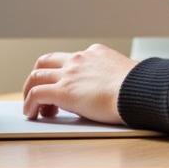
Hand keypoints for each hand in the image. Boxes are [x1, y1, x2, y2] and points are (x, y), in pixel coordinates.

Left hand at [22, 43, 137, 123]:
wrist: (139, 90)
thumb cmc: (139, 88)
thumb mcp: (125, 75)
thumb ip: (115, 78)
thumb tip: (120, 90)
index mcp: (95, 53)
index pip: (71, 58)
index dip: (63, 74)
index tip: (64, 87)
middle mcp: (79, 59)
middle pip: (47, 61)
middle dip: (38, 75)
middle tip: (38, 92)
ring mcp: (70, 73)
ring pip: (37, 75)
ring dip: (30, 90)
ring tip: (31, 107)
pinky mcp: (63, 91)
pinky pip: (36, 94)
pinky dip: (29, 103)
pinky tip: (30, 114)